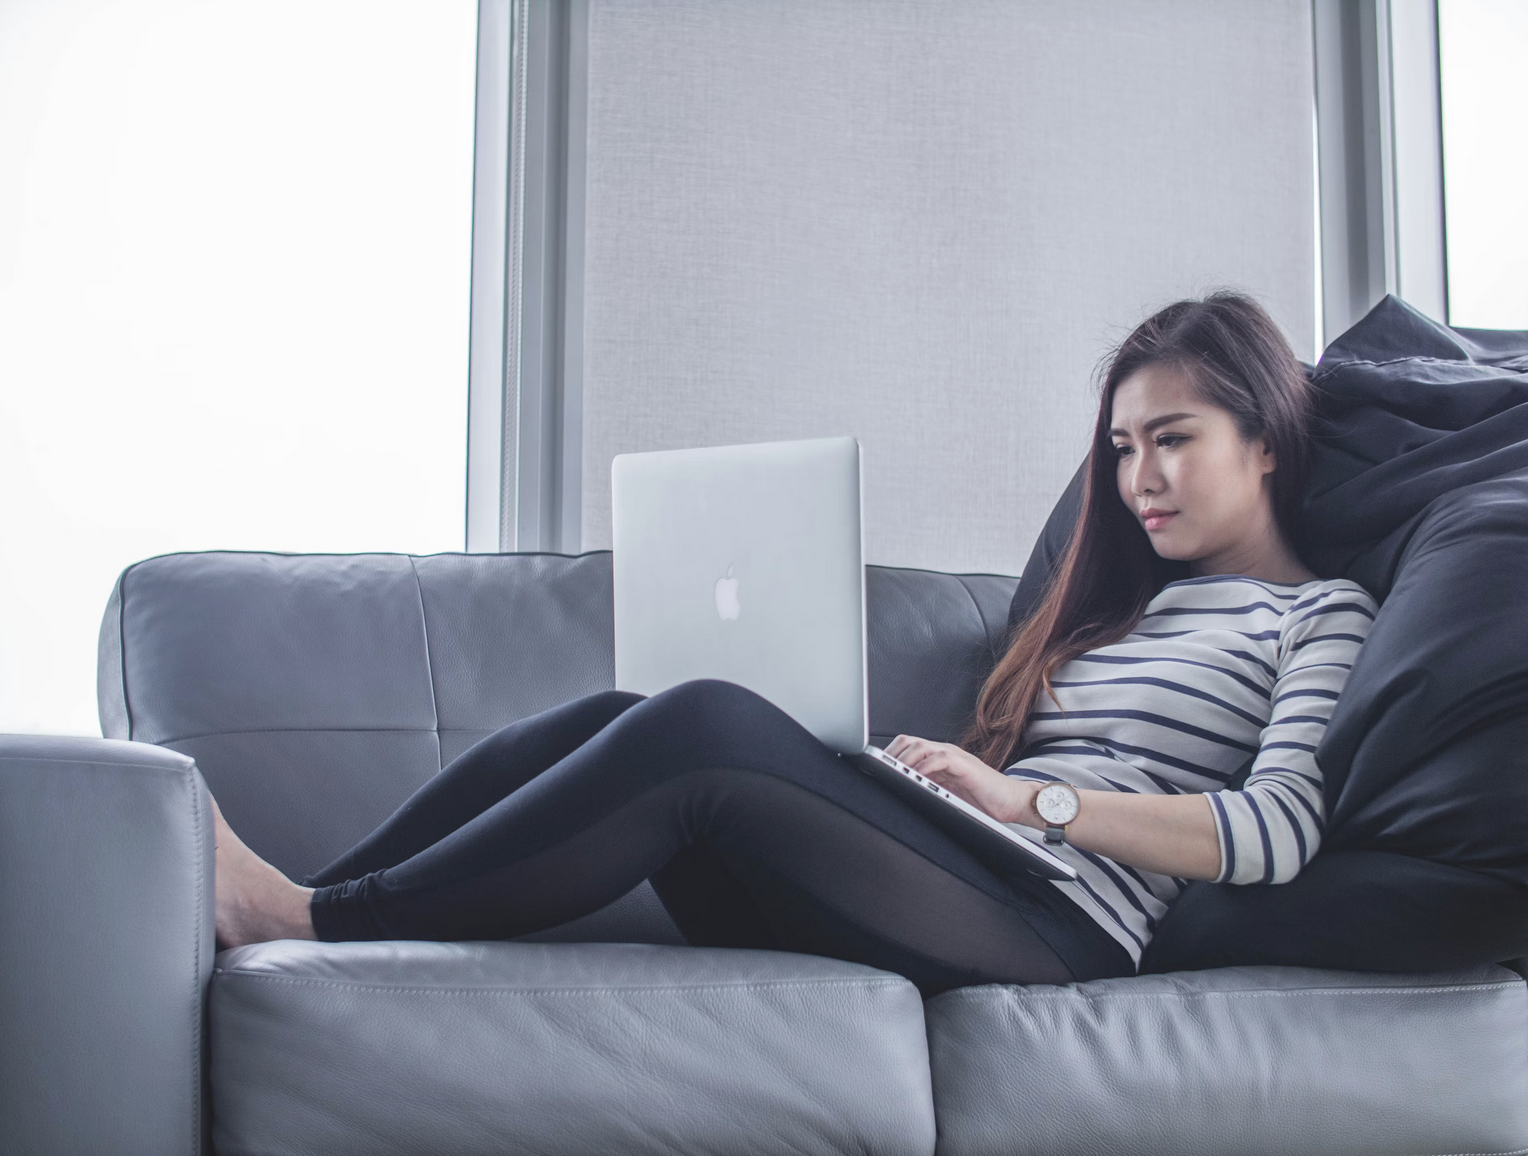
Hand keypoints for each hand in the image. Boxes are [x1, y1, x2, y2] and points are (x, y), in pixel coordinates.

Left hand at [884, 734, 1038, 825]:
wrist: (1012, 802)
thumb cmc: (981, 801)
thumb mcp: (946, 794)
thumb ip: (927, 789)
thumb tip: (900, 795)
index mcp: (936, 759)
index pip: (906, 747)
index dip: (888, 755)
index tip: (871, 768)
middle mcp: (943, 753)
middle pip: (908, 742)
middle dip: (890, 755)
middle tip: (878, 770)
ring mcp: (954, 756)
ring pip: (921, 746)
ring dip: (903, 759)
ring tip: (892, 773)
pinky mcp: (965, 765)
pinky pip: (940, 758)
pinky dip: (924, 766)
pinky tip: (916, 777)